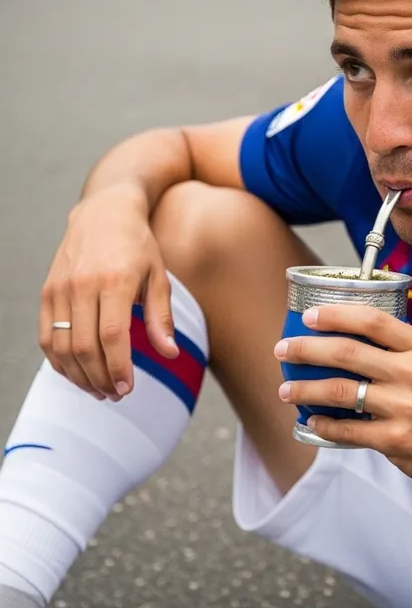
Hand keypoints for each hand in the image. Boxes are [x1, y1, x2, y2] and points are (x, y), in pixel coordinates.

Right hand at [38, 184, 177, 400]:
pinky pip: (47, 335)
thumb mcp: (158, 277)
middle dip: (99, 378)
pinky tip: (76, 372)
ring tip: (98, 389)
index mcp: (115, 281)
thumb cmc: (138, 246)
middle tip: (115, 394)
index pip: (112, 335)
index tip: (126, 388)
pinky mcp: (47, 292)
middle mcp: (83, 285)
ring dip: (78, 375)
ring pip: (62, 346)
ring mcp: (60, 288)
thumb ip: (161, 317)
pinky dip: (59, 360)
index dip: (117, 367)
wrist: (104, 213)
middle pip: (85, 346)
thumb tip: (169, 353)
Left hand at [275, 304, 411, 494]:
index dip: (337, 314)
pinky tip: (311, 421)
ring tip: (285, 388)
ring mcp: (404, 408)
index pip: (373, 320)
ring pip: (339, 391)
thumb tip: (351, 338)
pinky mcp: (396, 440)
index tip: (310, 315)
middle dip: (306, 348)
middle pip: (347, 352)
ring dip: (305, 388)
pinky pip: (347, 430)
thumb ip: (401, 351)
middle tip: (283, 349)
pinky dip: (323, 425)